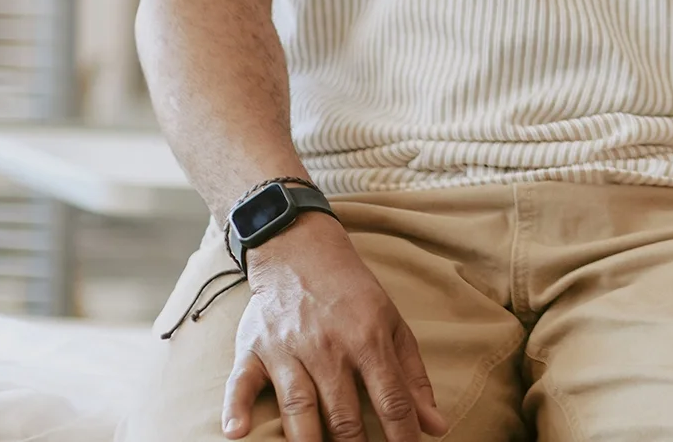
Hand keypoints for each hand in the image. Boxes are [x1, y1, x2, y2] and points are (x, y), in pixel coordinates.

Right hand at [225, 214, 446, 441]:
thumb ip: (413, 377)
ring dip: (306, 440)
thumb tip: (436, 426)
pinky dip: (236, 407)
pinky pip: (240, 382)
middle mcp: (328, 348)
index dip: (402, 435)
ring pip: (298, 405)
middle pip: (343, 412)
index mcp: (368, 340)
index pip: (391, 399)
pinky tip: (237, 432)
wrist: (301, 250)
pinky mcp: (252, 349)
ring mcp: (287, 349)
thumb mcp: (393, 325)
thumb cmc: (354, 294)